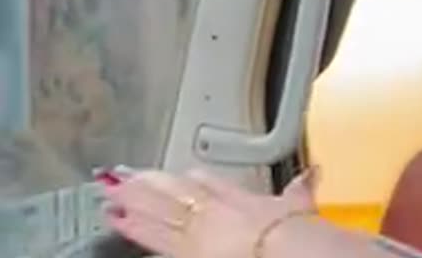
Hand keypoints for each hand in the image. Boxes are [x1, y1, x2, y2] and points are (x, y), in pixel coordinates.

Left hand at [102, 166, 317, 257]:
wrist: (279, 246)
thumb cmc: (290, 231)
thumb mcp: (300, 204)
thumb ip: (301, 188)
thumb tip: (314, 173)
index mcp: (238, 198)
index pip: (209, 184)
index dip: (191, 180)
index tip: (178, 174)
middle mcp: (211, 210)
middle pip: (174, 193)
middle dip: (148, 185)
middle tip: (122, 176)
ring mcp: (193, 229)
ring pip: (157, 210)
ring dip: (131, 200)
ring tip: (108, 192)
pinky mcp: (182, 248)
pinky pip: (152, 236)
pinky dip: (133, 227)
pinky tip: (116, 219)